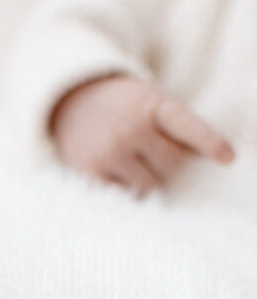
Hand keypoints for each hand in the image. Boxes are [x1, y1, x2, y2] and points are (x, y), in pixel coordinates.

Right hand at [51, 74, 233, 195]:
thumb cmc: (119, 106)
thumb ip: (172, 127)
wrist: (69, 101)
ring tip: (129, 162)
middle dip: (166, 165)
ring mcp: (110, 150)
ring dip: (145, 180)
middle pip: (172, 166)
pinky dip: (124, 189)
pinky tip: (114, 172)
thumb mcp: (147, 102)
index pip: (187, 126)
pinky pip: (124, 196)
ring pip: (149, 186)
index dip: (209, 142)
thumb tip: (196, 160)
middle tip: (149, 153)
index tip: (228, 157)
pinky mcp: (92, 171)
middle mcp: (131, 127)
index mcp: (151, 105)